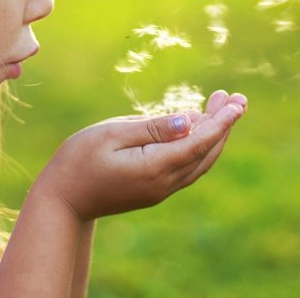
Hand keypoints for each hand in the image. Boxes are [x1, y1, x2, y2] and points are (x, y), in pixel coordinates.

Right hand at [33, 90, 246, 222]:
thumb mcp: (111, 133)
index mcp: (155, 166)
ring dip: (214, 135)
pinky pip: (187, 167)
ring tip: (223, 106)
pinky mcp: (155, 190)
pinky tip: (198, 127)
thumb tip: (190, 120)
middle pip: (206, 152)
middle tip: (237, 97)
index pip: (200, 141)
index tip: (238, 102)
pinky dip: (200, 146)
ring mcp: (161, 190)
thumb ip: (153, 128)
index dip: (222, 121)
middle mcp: (164, 182)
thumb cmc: (78, 160)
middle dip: (224, 124)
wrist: (61, 202)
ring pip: (200, 161)